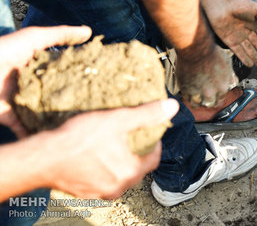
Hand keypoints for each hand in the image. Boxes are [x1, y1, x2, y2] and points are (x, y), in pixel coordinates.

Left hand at [0, 26, 91, 137]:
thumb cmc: (1, 52)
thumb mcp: (32, 38)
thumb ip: (59, 35)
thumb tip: (89, 31)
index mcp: (37, 64)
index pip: (64, 68)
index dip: (82, 73)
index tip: (103, 78)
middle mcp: (32, 83)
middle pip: (57, 92)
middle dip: (74, 98)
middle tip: (99, 105)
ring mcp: (21, 101)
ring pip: (46, 111)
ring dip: (59, 117)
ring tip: (82, 124)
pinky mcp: (10, 116)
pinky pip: (27, 129)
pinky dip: (37, 135)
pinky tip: (56, 140)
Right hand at [45, 99, 178, 198]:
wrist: (41, 158)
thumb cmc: (78, 139)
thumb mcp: (118, 120)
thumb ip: (146, 115)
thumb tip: (172, 107)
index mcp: (131, 172)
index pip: (155, 157)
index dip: (153, 140)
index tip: (145, 129)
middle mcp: (118, 187)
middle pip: (137, 165)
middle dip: (135, 148)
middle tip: (125, 132)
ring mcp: (100, 192)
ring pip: (119, 172)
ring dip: (118, 157)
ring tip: (109, 140)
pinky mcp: (85, 192)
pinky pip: (102, 177)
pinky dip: (102, 166)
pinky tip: (93, 152)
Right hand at [176, 45, 237, 107]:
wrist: (196, 49)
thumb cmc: (211, 53)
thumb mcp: (227, 63)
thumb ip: (230, 75)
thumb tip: (233, 82)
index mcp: (222, 87)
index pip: (220, 101)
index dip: (217, 99)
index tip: (214, 97)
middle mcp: (210, 92)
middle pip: (208, 104)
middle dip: (207, 101)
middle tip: (204, 96)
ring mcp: (197, 92)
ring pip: (196, 104)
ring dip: (196, 101)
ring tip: (196, 96)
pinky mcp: (185, 88)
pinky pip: (186, 98)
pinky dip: (187, 96)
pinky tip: (188, 91)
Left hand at [201, 0, 256, 69]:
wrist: (219, 3)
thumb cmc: (238, 2)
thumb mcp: (255, 9)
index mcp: (254, 23)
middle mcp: (247, 31)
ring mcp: (238, 36)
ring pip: (249, 50)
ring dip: (256, 58)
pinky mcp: (229, 40)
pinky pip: (238, 51)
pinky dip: (244, 58)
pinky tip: (250, 64)